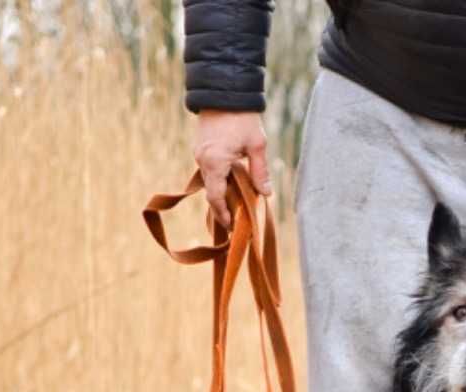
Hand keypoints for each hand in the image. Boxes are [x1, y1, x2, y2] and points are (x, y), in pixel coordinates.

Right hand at [192, 110, 271, 227]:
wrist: (224, 91)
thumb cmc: (242, 117)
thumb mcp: (257, 145)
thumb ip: (260, 171)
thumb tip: (265, 194)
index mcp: (215, 162)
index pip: (216, 197)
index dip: (223, 214)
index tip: (231, 226)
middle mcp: (203, 160)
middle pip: (211, 191)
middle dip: (222, 207)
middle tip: (236, 220)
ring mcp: (199, 153)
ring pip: (210, 181)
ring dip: (221, 192)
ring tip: (237, 204)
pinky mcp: (201, 147)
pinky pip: (209, 169)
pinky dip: (219, 179)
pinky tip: (232, 183)